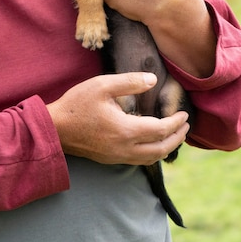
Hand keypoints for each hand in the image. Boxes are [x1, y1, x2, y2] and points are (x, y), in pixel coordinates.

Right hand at [47, 72, 189, 165]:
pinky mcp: (111, 159)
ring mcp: (118, 157)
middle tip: (185, 126)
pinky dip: (153, 152)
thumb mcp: (102, 85)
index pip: (161, 130)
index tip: (185, 114)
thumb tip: (153, 80)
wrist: (55, 128)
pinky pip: (140, 160)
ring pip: (152, 158)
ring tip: (173, 135)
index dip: (176, 122)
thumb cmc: (77, 104)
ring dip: (166, 147)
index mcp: (126, 130)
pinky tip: (151, 141)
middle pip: (162, 149)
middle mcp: (125, 148)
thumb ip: (130, 82)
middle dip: (177, 138)